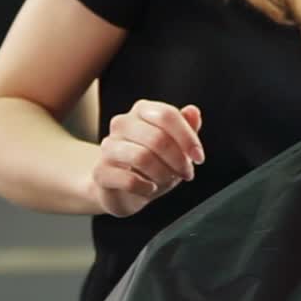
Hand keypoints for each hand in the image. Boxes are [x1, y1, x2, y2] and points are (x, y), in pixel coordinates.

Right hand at [90, 100, 204, 216]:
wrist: (123, 190)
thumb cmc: (153, 164)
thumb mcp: (175, 146)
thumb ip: (186, 127)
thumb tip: (192, 111)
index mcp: (142, 110)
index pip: (167, 115)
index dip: (187, 137)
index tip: (199, 157)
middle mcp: (122, 123)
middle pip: (157, 137)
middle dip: (178, 160)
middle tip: (186, 173)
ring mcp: (108, 146)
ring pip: (141, 157)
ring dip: (163, 174)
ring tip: (167, 180)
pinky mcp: (100, 171)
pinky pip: (128, 180)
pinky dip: (146, 188)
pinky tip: (150, 189)